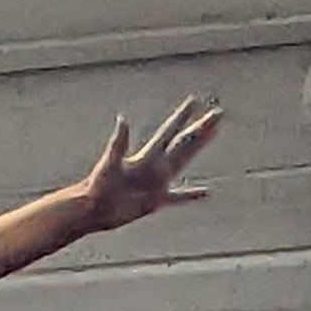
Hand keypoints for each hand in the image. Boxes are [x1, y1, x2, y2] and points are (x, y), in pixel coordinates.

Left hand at [76, 97, 220, 231]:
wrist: (92, 209)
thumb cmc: (97, 186)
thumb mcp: (109, 163)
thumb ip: (118, 143)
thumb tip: (122, 120)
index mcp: (146, 156)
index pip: (169, 131)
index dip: (182, 116)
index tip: (195, 100)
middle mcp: (155, 166)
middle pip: (184, 142)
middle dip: (200, 128)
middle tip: (218, 113)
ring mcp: (157, 182)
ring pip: (184, 161)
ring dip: (199, 147)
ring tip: (214, 133)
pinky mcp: (155, 201)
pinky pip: (178, 197)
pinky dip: (191, 195)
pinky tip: (205, 192)